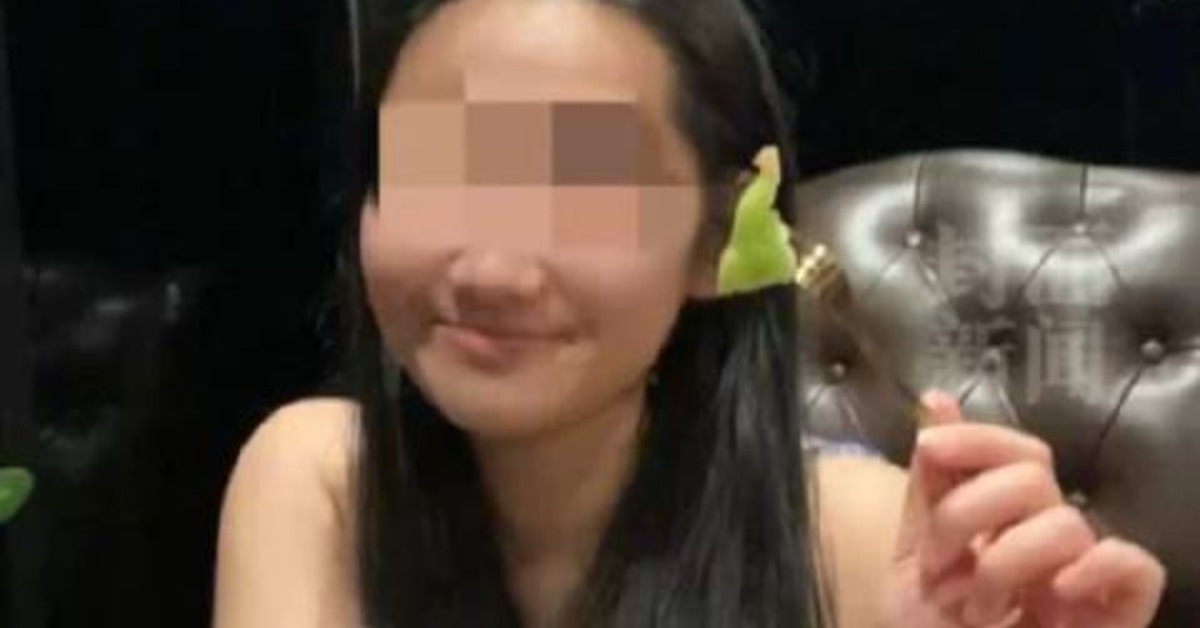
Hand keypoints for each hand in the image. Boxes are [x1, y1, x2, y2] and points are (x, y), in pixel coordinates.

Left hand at [878, 390, 1166, 627]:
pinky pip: (1136, 567)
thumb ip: (930, 485)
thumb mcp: (915, 553)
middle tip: (937, 568)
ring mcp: (1085, 577)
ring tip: (974, 608)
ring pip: (1068, 522)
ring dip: (1004, 562)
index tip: (927, 448)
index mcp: (1007, 517)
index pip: (1016, 449)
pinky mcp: (1117, 615)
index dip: (977, 437)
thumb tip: (936, 401)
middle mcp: (1050, 539)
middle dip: (968, 512)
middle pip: (1033, 477)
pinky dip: (1095, 568)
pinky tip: (1052, 594)